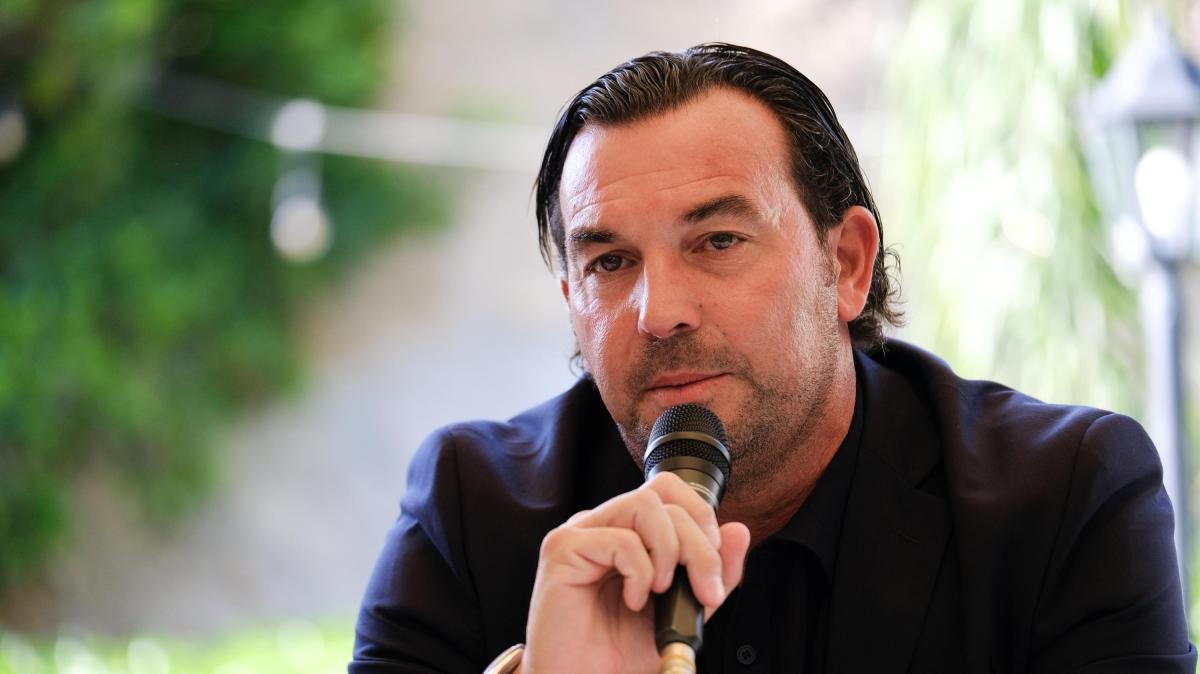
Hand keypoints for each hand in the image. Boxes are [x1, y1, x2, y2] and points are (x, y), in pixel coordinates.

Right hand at [521, 472, 750, 672]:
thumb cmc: (617, 651)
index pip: (669, 491)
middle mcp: (603, 524)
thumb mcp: (683, 610)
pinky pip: (619, 540)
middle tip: (703, 590)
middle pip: (662, 497)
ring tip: (660, 591)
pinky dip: (639, 573)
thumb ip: (711, 572)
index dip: (701, 517)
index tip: (713, 568)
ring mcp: (580, 533)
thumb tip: (739, 531)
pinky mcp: (562, 550)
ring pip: (643, 506)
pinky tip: (633, 600)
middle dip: (698, 544)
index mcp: (627, 530)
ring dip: (668, 551)